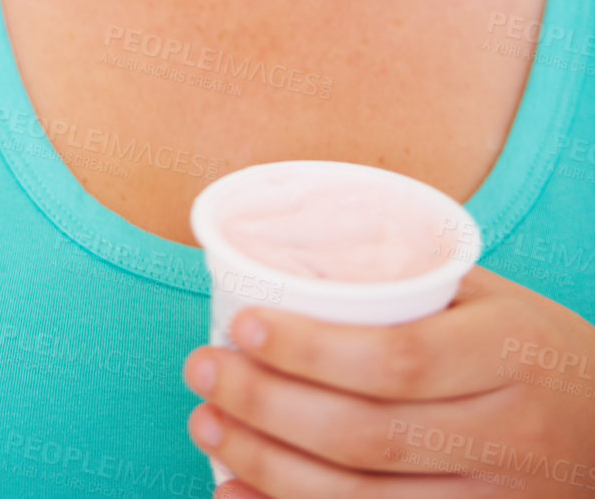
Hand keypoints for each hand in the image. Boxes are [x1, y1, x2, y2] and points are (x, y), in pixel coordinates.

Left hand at [183, 265, 594, 495]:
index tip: (241, 323)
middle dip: (267, 405)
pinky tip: (237, 492)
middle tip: (200, 370)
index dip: (310, 349)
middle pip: (367, 436)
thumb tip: (289, 258)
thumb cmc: (534, 351)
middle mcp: (507, 437)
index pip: (398, 359)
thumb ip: (408, 286)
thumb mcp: (493, 301)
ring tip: (206, 425)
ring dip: (267, 467)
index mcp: (510, 354)